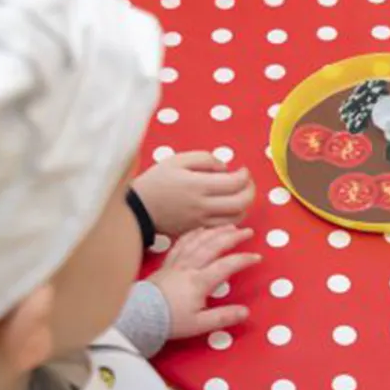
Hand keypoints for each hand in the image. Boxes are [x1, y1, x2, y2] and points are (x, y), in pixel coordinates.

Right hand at [132, 152, 255, 236]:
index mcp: (198, 186)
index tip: (242, 170)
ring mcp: (201, 221)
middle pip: (241, 203)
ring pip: (237, 218)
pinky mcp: (198, 230)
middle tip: (247, 182)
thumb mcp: (177, 160)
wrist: (138, 208)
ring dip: (245, 206)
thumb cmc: (156, 181)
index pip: (235, 183)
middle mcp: (203, 206)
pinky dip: (233, 218)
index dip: (245, 175)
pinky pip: (224, 227)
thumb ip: (205, 159)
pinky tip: (229, 208)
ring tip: (240, 195)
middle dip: (250, 191)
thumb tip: (225, 168)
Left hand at [148, 226, 260, 338]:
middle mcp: (189, 267)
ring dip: (215, 232)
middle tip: (247, 231)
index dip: (243, 259)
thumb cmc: (169, 321)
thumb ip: (223, 317)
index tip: (256, 257)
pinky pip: (182, 243)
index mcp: (198, 282)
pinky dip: (193, 234)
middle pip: (213, 246)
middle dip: (232, 237)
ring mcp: (177, 263)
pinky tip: (200, 230)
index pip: (226, 266)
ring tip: (228, 226)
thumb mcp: (199, 325)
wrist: (139, 316)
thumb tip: (245, 313)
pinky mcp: (167, 263)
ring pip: (198, 241)